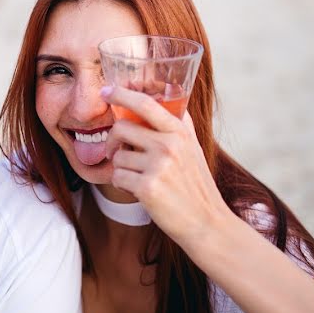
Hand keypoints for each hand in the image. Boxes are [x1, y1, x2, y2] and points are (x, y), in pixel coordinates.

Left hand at [101, 86, 232, 245]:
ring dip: (121, 168)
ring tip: (138, 179)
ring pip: (118, 157)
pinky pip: (117, 177)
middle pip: (122, 128)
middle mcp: (170, 144)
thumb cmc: (196, 186)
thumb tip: (167, 99)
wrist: (206, 223)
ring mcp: (159, 165)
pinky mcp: (148, 187)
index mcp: (180, 132)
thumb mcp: (193, 149)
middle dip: (112, 141)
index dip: (122, 94)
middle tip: (115, 152)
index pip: (146, 104)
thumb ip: (178, 125)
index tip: (107, 90)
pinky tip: (137, 191)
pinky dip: (122, 185)